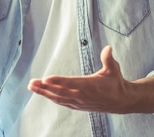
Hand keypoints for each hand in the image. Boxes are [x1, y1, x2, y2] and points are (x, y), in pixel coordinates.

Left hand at [27, 46, 142, 113]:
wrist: (121, 101)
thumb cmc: (116, 82)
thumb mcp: (114, 69)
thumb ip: (108, 59)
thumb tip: (109, 48)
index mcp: (90, 85)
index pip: (71, 83)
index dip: (58, 81)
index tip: (46, 78)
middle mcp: (82, 95)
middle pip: (60, 92)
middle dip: (45, 87)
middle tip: (32, 83)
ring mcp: (79, 102)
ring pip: (58, 98)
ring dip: (44, 93)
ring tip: (32, 87)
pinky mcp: (78, 105)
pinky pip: (62, 102)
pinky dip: (52, 98)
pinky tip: (43, 93)